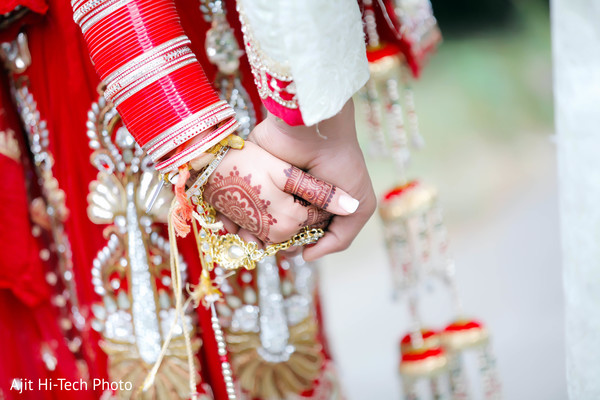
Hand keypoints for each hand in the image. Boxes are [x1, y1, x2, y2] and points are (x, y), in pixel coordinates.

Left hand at [202, 141, 359, 245]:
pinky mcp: (250, 175)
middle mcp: (293, 198)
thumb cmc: (341, 163)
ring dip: (249, 234)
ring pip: (254, 222)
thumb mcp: (359, 205)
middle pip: (277, 232)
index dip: (299, 246)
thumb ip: (341, 236)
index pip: (304, 236)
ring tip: (247, 238)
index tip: (296, 251)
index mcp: (316, 204)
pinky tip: (232, 226)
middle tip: (269, 246)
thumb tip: (307, 256)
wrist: (312, 129)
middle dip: (272, 242)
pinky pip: (235, 202)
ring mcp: (270, 188)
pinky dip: (233, 217)